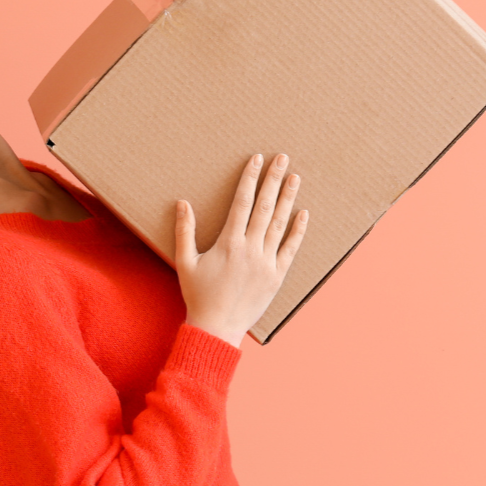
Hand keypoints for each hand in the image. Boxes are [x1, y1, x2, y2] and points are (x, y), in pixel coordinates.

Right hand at [175, 153, 308, 347]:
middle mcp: (251, 249)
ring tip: (295, 177)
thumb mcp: (185, 262)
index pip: (242, 202)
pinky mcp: (276, 276)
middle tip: (282, 158)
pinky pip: (290, 249)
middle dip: (274, 180)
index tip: (257, 160)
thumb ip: (185, 231)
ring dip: (288, 198)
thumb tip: (182, 203)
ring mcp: (266, 262)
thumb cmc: (198, 295)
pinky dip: (298, 231)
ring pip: (280, 224)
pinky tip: (303, 214)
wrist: (217, 327)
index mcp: (229, 243)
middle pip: (265, 207)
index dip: (250, 179)